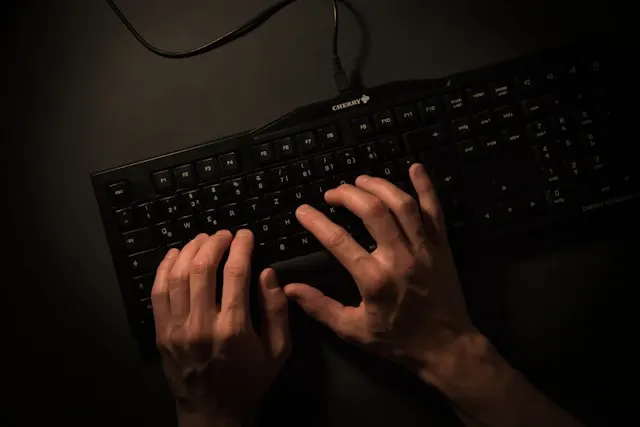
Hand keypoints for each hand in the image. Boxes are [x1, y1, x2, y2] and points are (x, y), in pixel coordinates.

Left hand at [151, 230, 289, 426]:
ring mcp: (177, 328)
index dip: (241, 246)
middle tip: (224, 234)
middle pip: (203, 267)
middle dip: (215, 242)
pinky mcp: (161, 332)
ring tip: (203, 239)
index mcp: (234, 327)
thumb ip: (276, 310)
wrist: (213, 413)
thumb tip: (267, 272)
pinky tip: (175, 254)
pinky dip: (164, 267)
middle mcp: (202, 324)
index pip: (235, 272)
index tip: (245, 234)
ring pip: (178, 275)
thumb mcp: (278, 350)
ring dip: (190, 249)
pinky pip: (158, 292)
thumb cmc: (250, 380)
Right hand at [284, 164, 475, 385]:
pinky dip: (426, 186)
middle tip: (333, 192)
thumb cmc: (398, 340)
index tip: (302, 210)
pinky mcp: (442, 245)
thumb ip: (320, 307)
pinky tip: (414, 167)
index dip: (316, 222)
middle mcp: (399, 257)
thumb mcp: (353, 330)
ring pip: (402, 204)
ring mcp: (424, 247)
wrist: (446, 346)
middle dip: (348, 195)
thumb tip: (289, 289)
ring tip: (360, 181)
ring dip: (379, 186)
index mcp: (374, 279)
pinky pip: (434, 209)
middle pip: (372, 211)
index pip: (339, 241)